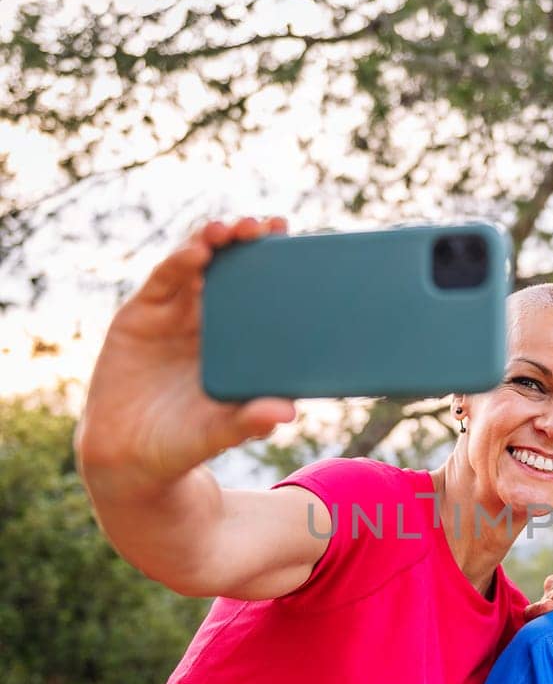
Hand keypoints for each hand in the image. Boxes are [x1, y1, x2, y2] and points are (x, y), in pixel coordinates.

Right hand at [77, 218, 295, 487]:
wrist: (128, 458)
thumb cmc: (185, 442)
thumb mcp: (220, 433)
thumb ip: (249, 422)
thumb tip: (287, 412)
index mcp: (237, 340)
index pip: (261, 290)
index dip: (275, 261)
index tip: (293, 239)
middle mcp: (207, 319)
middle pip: (231, 266)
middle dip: (247, 239)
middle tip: (266, 226)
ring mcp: (174, 313)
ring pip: (197, 264)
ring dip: (213, 241)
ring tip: (229, 231)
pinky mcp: (140, 315)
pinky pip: (163, 280)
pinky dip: (179, 263)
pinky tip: (197, 253)